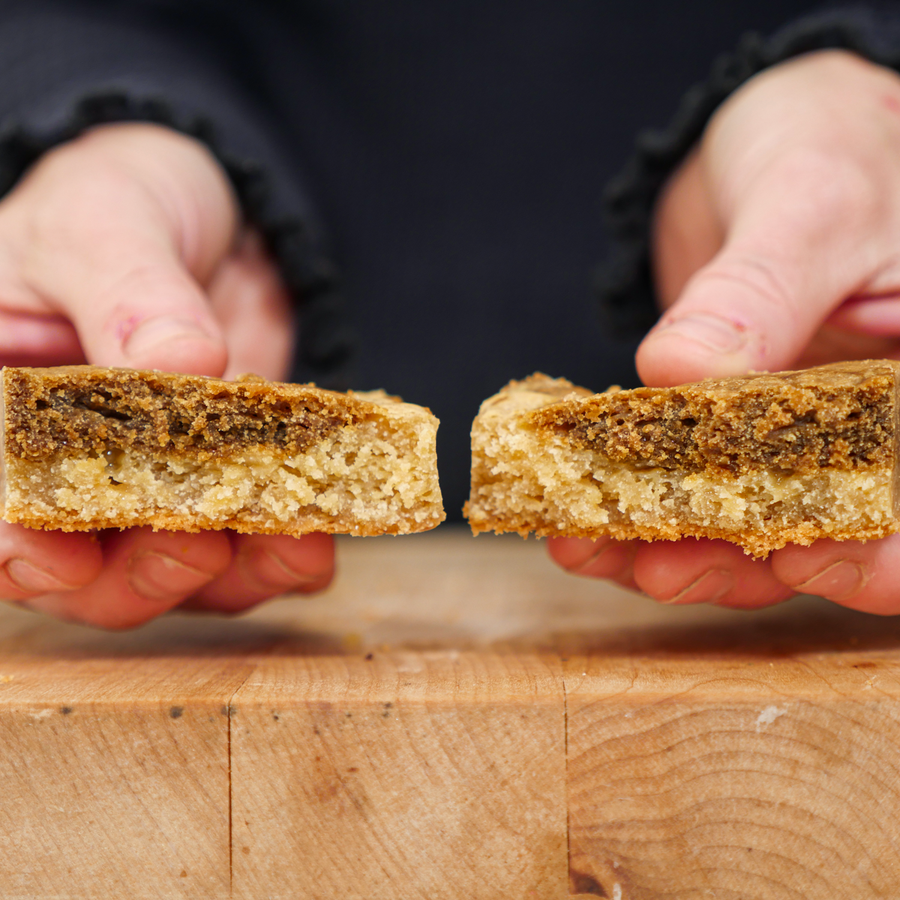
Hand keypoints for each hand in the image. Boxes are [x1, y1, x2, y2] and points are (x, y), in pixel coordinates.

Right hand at [0, 123, 332, 627]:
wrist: (213, 217)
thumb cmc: (121, 201)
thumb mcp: (105, 222)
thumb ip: (132, 291)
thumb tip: (181, 362)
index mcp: (0, 407)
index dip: (11, 547)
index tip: (62, 561)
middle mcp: (62, 465)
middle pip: (76, 570)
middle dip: (135, 574)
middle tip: (194, 547)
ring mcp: (147, 483)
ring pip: (166, 572)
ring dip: (223, 578)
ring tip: (282, 545)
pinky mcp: (222, 483)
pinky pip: (242, 548)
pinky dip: (277, 557)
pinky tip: (310, 541)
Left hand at [552, 50, 899, 613]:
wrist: (770, 141)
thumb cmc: (828, 141)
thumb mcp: (809, 202)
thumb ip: (757, 291)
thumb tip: (677, 370)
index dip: (875, 556)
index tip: (796, 557)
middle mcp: (878, 431)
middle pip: (831, 537)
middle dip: (744, 565)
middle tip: (656, 566)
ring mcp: (801, 439)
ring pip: (750, 529)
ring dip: (670, 547)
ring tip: (588, 546)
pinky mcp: (733, 435)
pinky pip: (692, 489)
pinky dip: (637, 511)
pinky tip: (580, 520)